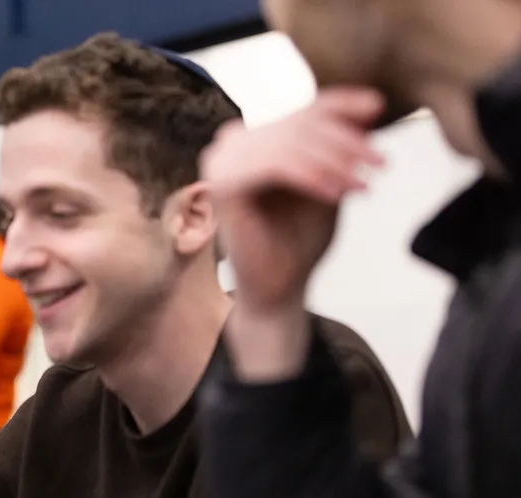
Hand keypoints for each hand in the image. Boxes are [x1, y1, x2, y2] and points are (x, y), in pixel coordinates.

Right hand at [201, 87, 386, 313]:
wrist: (279, 287)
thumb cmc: (299, 238)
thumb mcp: (329, 180)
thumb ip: (341, 145)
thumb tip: (372, 105)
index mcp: (253, 139)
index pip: (302, 111)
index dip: (342, 105)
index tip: (378, 107)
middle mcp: (231, 145)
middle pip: (299, 124)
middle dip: (346, 143)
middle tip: (379, 164)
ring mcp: (222, 162)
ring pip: (291, 143)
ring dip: (334, 162)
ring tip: (363, 184)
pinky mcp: (223, 184)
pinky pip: (276, 166)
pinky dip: (312, 177)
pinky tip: (337, 194)